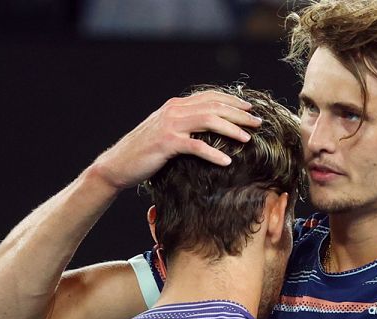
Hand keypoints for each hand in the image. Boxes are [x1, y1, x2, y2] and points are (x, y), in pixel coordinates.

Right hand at [90, 90, 262, 189]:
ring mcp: (170, 125)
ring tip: (248, 139)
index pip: (210, 97)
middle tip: (258, 123)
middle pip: (214, 106)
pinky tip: (227, 161)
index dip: (232, 100)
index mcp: (176, 105)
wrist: (118, 164)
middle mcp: (174, 110)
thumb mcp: (167, 133)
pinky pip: (196, 146)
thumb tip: (208, 128)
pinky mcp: (166, 143)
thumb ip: (185, 125)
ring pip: (208, 120)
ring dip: (231, 129)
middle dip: (239, 114)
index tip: (250, 109)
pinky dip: (213, 153)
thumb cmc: (144, 153)